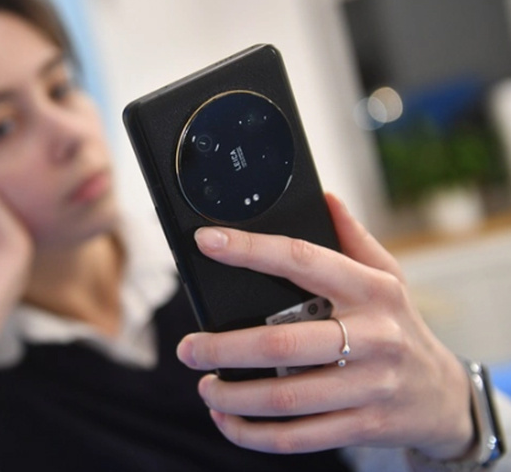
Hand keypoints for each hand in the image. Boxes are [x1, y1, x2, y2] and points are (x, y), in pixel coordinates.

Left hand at [176, 193, 473, 459]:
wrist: (443, 395)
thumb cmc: (400, 326)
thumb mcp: (388, 276)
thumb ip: (353, 237)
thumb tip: (324, 197)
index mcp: (371, 290)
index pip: (302, 260)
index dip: (251, 249)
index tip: (207, 242)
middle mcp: (373, 336)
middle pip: (283, 342)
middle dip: (224, 347)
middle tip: (188, 348)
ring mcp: (369, 386)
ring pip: (287, 397)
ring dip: (234, 396)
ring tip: (205, 386)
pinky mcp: (364, 426)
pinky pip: (299, 436)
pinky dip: (253, 433)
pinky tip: (228, 420)